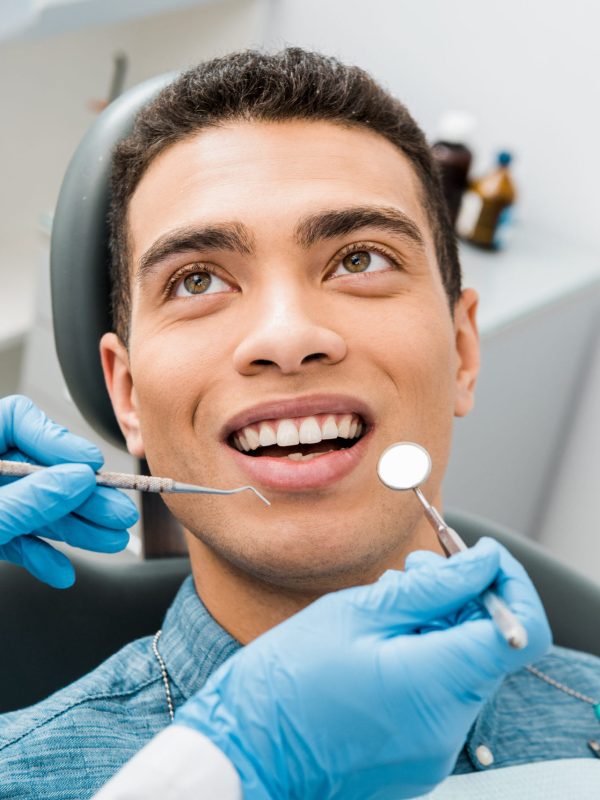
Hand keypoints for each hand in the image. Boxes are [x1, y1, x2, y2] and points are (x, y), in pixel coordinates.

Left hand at [0, 395, 138, 587]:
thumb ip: (28, 499)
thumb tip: (78, 479)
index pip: (19, 419)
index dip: (59, 440)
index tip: (90, 465)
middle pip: (39, 470)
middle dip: (82, 496)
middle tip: (118, 512)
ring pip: (35, 507)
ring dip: (74, 527)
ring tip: (109, 540)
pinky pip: (15, 538)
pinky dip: (40, 555)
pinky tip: (61, 570)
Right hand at [176, 538, 551, 799]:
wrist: (245, 752)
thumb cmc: (285, 680)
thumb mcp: (355, 613)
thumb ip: (431, 587)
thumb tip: (483, 562)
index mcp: (434, 686)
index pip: (519, 631)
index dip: (507, 583)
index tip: (478, 556)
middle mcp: (446, 727)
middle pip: (489, 646)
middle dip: (463, 598)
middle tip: (415, 570)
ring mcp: (433, 749)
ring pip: (464, 668)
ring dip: (440, 626)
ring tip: (387, 603)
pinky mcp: (417, 757)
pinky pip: (441, 696)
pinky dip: (425, 659)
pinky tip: (381, 641)